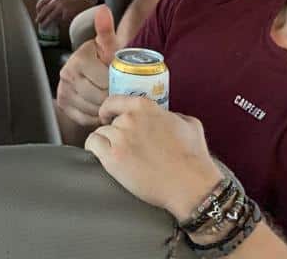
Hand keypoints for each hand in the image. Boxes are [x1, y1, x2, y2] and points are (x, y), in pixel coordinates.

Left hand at [35, 0, 93, 26]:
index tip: (37, 13)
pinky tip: (58, 26)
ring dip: (45, 23)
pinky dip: (58, 24)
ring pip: (50, 18)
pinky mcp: (67, 14)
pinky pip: (60, 21)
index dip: (38, 8)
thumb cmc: (76, 0)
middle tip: (38, 22)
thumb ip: (56, 3)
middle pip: (44, 10)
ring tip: (43, 27)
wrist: (88, 0)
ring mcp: (62, 8)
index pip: (42, 1)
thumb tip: (48, 13)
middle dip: (39, 17)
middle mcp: (57, 1)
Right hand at [56, 6, 117, 127]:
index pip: (105, 82)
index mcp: (79, 59)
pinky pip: (83, 118)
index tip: (123, 81)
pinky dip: (94, 116)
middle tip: (119, 93)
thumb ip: (106, 29)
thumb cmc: (104, 57)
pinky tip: (100, 107)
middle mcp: (66, 73)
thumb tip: (103, 10)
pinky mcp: (62, 103)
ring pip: (91, 109)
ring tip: (111, 100)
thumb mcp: (109, 44)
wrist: (92, 67)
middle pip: (99, 97)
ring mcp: (62, 89)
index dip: (118, 84)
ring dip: (104, 108)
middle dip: (112, 97)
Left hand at [84, 96, 222, 219]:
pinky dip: (94, 150)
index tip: (107, 117)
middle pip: (109, 122)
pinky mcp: (113, 157)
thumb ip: (172, 115)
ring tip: (117, 156)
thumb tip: (165, 117)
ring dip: (106, 143)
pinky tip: (101, 157)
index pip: (113, 101)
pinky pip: (92, 145)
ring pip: (100, 134)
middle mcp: (129, 119)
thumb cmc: (194, 158)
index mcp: (145, 107)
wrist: (191, 186)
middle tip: (124, 147)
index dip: (109, 110)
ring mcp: (120, 137)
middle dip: (115, 133)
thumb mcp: (189, 124)